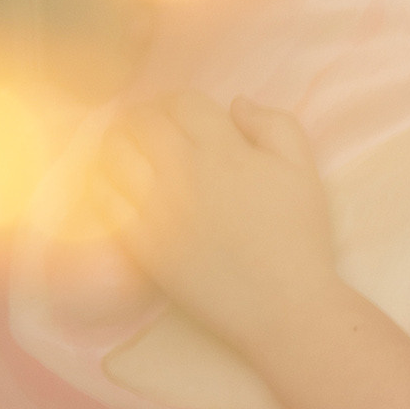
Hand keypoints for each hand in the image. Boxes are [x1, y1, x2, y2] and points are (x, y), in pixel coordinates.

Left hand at [102, 91, 343, 355]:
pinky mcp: (141, 242)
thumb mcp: (305, 171)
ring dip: (120, 143)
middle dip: (147, 117)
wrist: (283, 305)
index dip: (183, 103)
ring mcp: (155, 208)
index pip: (183, 103)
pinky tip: (119, 185)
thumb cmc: (300, 238)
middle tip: (155, 128)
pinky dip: (105, 181)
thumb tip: (237, 104)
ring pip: (114, 154)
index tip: (188, 115)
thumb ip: (276, 125)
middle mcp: (181, 172)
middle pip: (142, 123)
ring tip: (131, 150)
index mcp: (223, 150)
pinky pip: (104, 198)